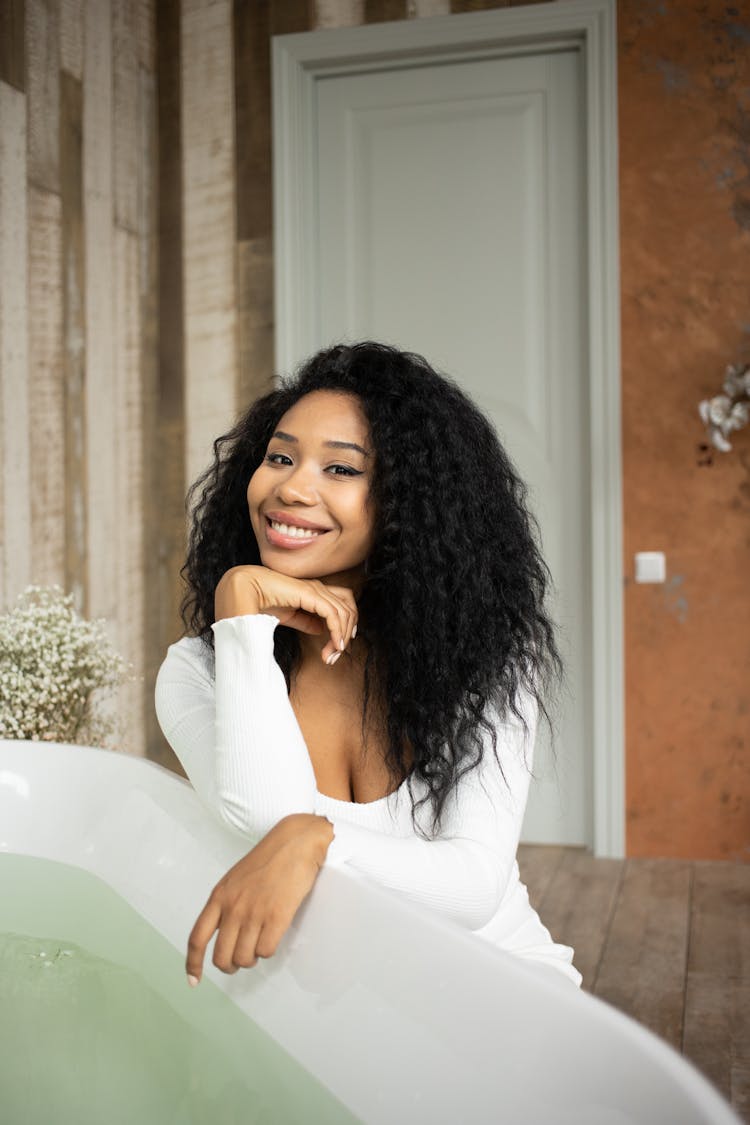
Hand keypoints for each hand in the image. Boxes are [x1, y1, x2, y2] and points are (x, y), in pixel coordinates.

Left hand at [185, 813, 334, 984]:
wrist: (295, 842)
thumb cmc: (269, 857)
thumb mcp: (235, 878)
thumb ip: (226, 903)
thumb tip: (225, 933)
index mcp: (219, 896)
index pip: (197, 939)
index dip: (193, 964)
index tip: (194, 979)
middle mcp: (233, 907)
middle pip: (221, 956)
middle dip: (230, 965)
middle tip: (239, 961)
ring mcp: (254, 913)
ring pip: (244, 958)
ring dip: (251, 958)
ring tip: (259, 944)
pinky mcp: (276, 917)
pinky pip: (266, 951)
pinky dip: (268, 950)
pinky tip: (273, 936)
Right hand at [214, 565, 357, 663]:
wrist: (243, 590)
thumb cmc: (260, 601)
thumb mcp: (289, 616)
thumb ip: (305, 621)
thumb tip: (320, 629)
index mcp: (314, 591)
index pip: (342, 606)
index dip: (345, 627)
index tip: (337, 649)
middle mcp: (318, 588)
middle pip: (348, 609)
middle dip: (346, 634)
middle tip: (335, 656)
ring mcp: (315, 589)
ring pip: (344, 613)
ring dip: (341, 637)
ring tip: (332, 655)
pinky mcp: (310, 594)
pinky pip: (333, 614)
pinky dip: (337, 631)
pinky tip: (333, 646)